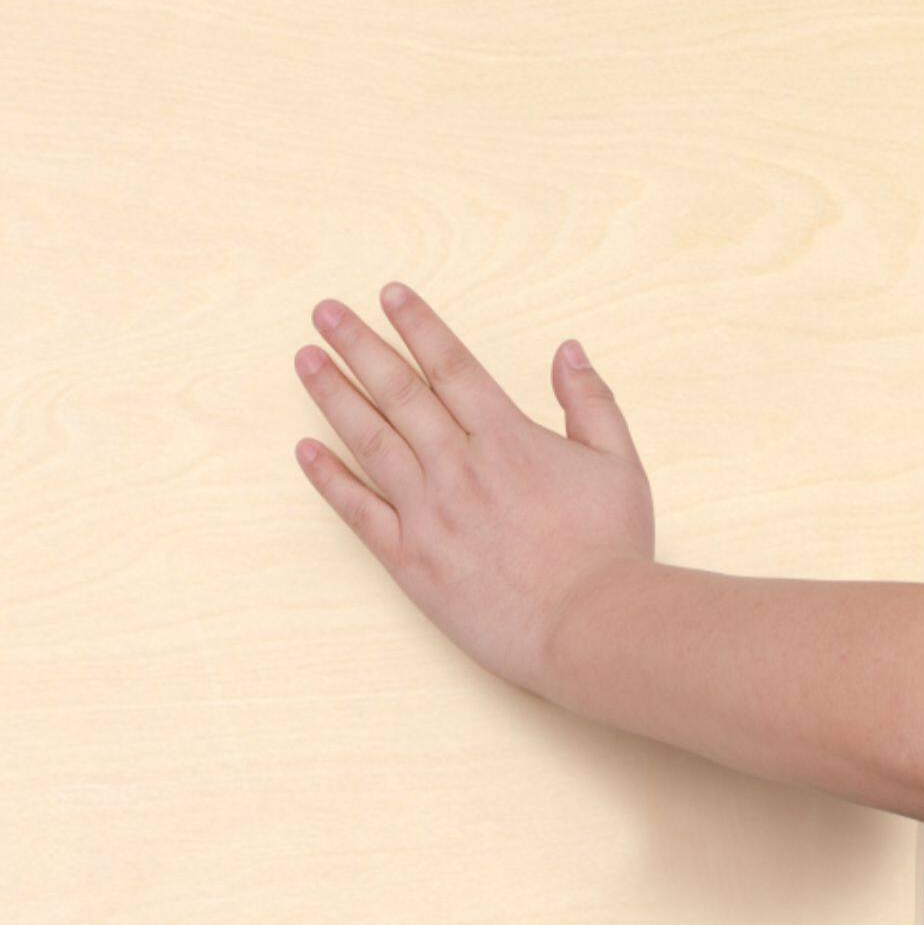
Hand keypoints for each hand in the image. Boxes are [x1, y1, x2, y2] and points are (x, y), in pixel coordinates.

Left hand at [293, 284, 655, 698]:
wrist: (590, 629)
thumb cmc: (610, 551)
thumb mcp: (617, 462)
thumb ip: (590, 401)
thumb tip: (567, 349)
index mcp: (507, 437)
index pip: (450, 365)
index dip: (417, 325)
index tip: (388, 295)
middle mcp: (459, 466)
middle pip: (399, 391)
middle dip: (359, 345)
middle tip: (325, 312)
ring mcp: (430, 513)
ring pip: (370, 440)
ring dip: (334, 396)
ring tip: (305, 360)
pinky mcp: (412, 562)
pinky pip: (359, 513)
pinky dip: (330, 480)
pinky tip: (305, 450)